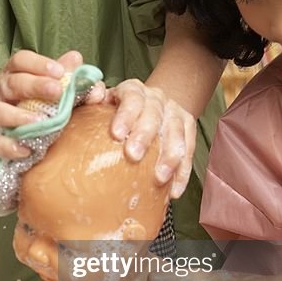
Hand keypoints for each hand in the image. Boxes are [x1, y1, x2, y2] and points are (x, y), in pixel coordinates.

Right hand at [0, 50, 104, 160]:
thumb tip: (92, 80)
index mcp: (16, 74)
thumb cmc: (44, 108)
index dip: (38, 64)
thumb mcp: (61, 93)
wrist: (20, 139)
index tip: (60, 72)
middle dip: (35, 85)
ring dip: (18, 116)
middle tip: (58, 91)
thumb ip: (75, 85)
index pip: (21, 61)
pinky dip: (9, 146)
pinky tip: (27, 150)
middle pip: (12, 83)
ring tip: (40, 121)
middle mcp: (1, 92)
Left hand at [105, 80, 195, 197]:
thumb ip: (92, 98)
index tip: (117, 134)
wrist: (148, 105)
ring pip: (176, 132)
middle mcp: (157, 98)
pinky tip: (174, 190)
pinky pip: (189, 149)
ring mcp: (174, 112)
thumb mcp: (102, 101)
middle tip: (133, 156)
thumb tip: (94, 95)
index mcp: (134, 90)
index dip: (126, 115)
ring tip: (160, 178)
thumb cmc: (117, 110)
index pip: (132, 98)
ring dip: (169, 156)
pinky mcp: (187, 127)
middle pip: (154, 114)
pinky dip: (183, 171)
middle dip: (145, 135)